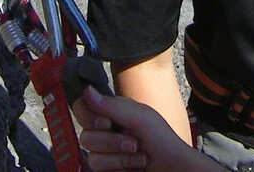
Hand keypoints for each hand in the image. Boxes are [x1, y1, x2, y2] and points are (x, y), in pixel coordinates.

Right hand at [74, 87, 223, 171]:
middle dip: (113, 142)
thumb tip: (86, 90)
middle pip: (85, 136)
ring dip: (121, 158)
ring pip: (93, 156)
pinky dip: (120, 169)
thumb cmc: (162, 140)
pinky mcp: (106, 170)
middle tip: (135, 143)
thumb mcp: (140, 117)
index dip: (89, 117)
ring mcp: (104, 153)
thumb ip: (112, 106)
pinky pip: (97, 170)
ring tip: (140, 156)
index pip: (81, 108)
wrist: (173, 168)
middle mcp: (103, 132)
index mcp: (110, 113)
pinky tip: (134, 168)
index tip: (107, 123)